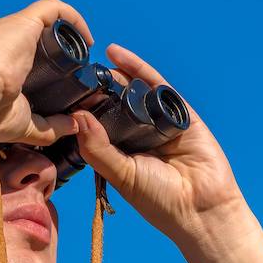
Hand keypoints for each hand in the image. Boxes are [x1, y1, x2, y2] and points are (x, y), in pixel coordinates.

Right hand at [0, 0, 91, 146]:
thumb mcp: (20, 125)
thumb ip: (47, 127)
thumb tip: (72, 125)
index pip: (5, 59)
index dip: (29, 69)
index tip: (49, 85)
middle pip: (23, 40)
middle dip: (48, 54)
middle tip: (69, 73)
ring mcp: (5, 28)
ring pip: (39, 22)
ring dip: (63, 36)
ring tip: (80, 55)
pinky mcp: (22, 21)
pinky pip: (52, 8)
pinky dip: (72, 18)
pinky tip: (86, 39)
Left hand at [71, 44, 246, 246]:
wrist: (202, 208)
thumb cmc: (160, 201)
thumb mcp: (122, 175)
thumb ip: (98, 148)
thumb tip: (77, 116)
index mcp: (121, 153)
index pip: (96, 124)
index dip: (81, 109)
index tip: (60, 93)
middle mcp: (138, 135)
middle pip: (113, 104)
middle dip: (94, 89)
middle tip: (72, 72)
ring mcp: (159, 121)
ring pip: (132, 91)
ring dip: (112, 74)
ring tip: (89, 60)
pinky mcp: (179, 111)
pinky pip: (156, 84)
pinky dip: (137, 67)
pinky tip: (116, 54)